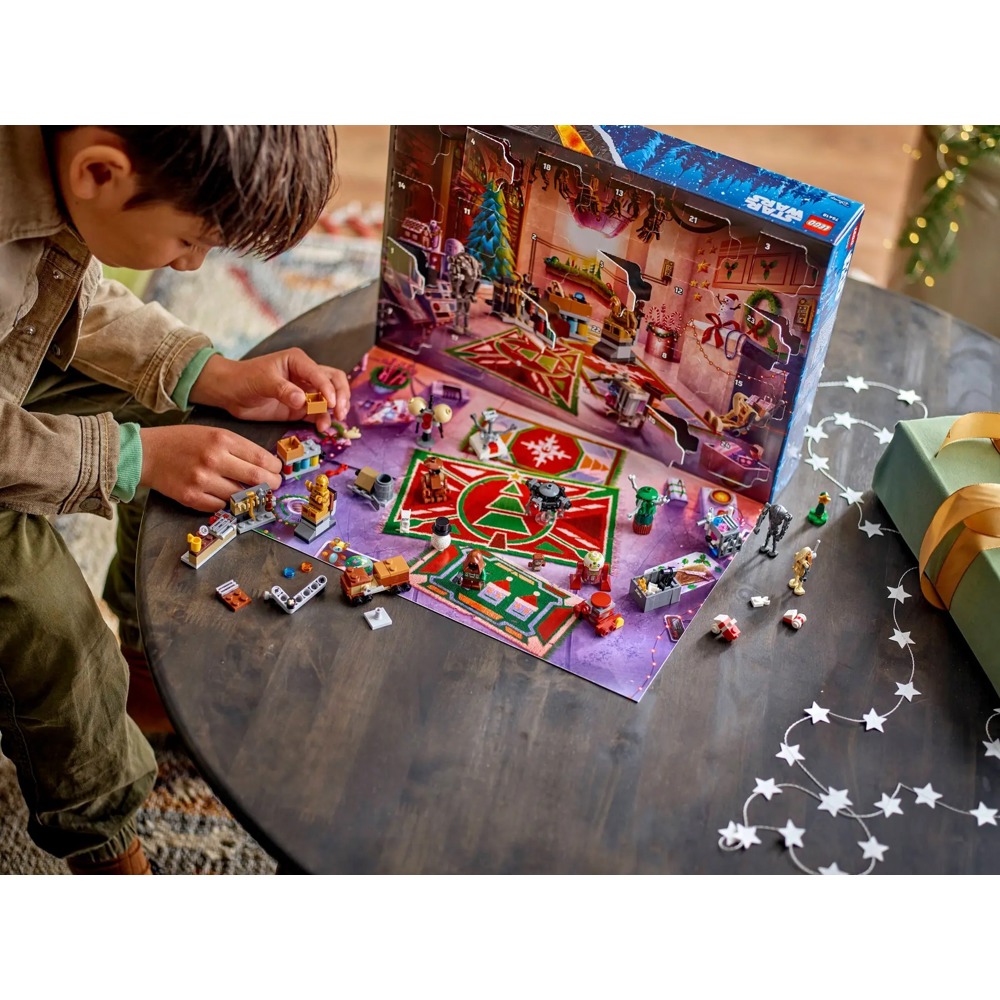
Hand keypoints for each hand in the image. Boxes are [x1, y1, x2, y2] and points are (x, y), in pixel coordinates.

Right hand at [139, 424, 281, 511]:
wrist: (148, 453)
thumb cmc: (183, 442)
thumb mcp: (213, 434)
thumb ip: (238, 448)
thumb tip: (266, 465)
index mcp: (222, 439)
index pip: (262, 458)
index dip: (275, 468)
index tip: (276, 470)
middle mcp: (214, 459)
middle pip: (258, 479)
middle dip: (271, 484)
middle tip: (273, 485)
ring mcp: (202, 480)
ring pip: (241, 496)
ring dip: (248, 495)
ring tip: (248, 490)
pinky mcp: (191, 497)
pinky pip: (221, 506)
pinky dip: (226, 502)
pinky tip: (222, 494)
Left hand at [189, 350, 350, 431]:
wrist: (229, 392)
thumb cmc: (244, 378)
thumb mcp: (263, 381)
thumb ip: (283, 390)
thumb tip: (303, 401)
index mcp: (298, 361)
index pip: (322, 374)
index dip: (329, 389)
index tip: (331, 404)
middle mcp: (306, 375)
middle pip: (334, 381)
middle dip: (341, 396)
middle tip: (340, 413)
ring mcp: (305, 392)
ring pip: (330, 399)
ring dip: (334, 411)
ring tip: (328, 425)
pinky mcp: (300, 408)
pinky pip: (317, 414)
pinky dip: (323, 420)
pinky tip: (321, 429)